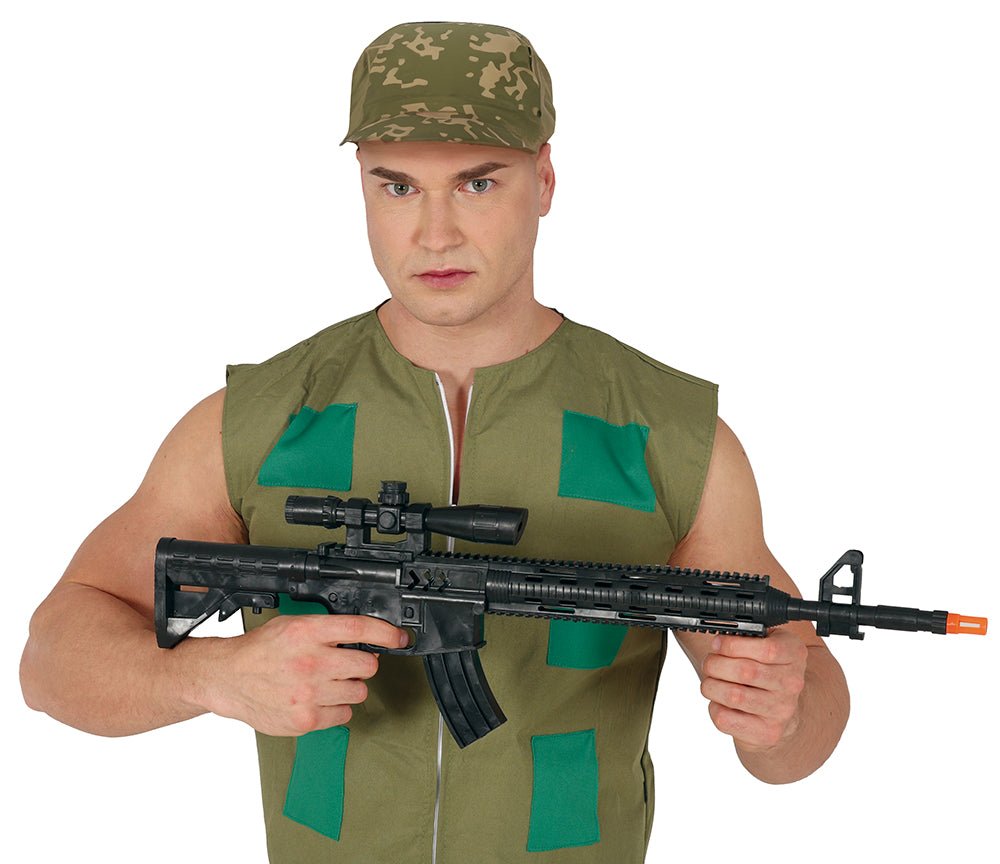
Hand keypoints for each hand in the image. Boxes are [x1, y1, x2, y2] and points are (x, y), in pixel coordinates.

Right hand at [195, 613, 408, 736]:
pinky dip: (336, 709)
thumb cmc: (260, 652)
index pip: (360, 629)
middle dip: (360, 665)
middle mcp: (311, 662)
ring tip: (326, 683)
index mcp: (308, 633)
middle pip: (366, 666)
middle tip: (344, 665)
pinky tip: (318, 700)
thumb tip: (362, 636)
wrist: (228, 678)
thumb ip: (326, 630)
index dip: (386, 633)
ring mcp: (309, 693)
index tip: (399, 638)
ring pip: (358, 692)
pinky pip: (343, 715)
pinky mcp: (306, 719)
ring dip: (348, 688)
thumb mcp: (293, 626)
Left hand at [699, 628, 807, 751]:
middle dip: (715, 664)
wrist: (781, 707)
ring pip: (733, 696)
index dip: (733, 645)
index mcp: (794, 654)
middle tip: (709, 663)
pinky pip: (727, 719)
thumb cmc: (766, 669)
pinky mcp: (767, 732)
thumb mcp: (766, 642)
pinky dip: (714, 707)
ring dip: (711, 686)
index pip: (767, 649)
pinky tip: (719, 702)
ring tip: (711, 681)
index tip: (717, 644)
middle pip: (745, 672)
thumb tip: (719, 637)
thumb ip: (748, 636)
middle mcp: (792, 683)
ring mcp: (782, 710)